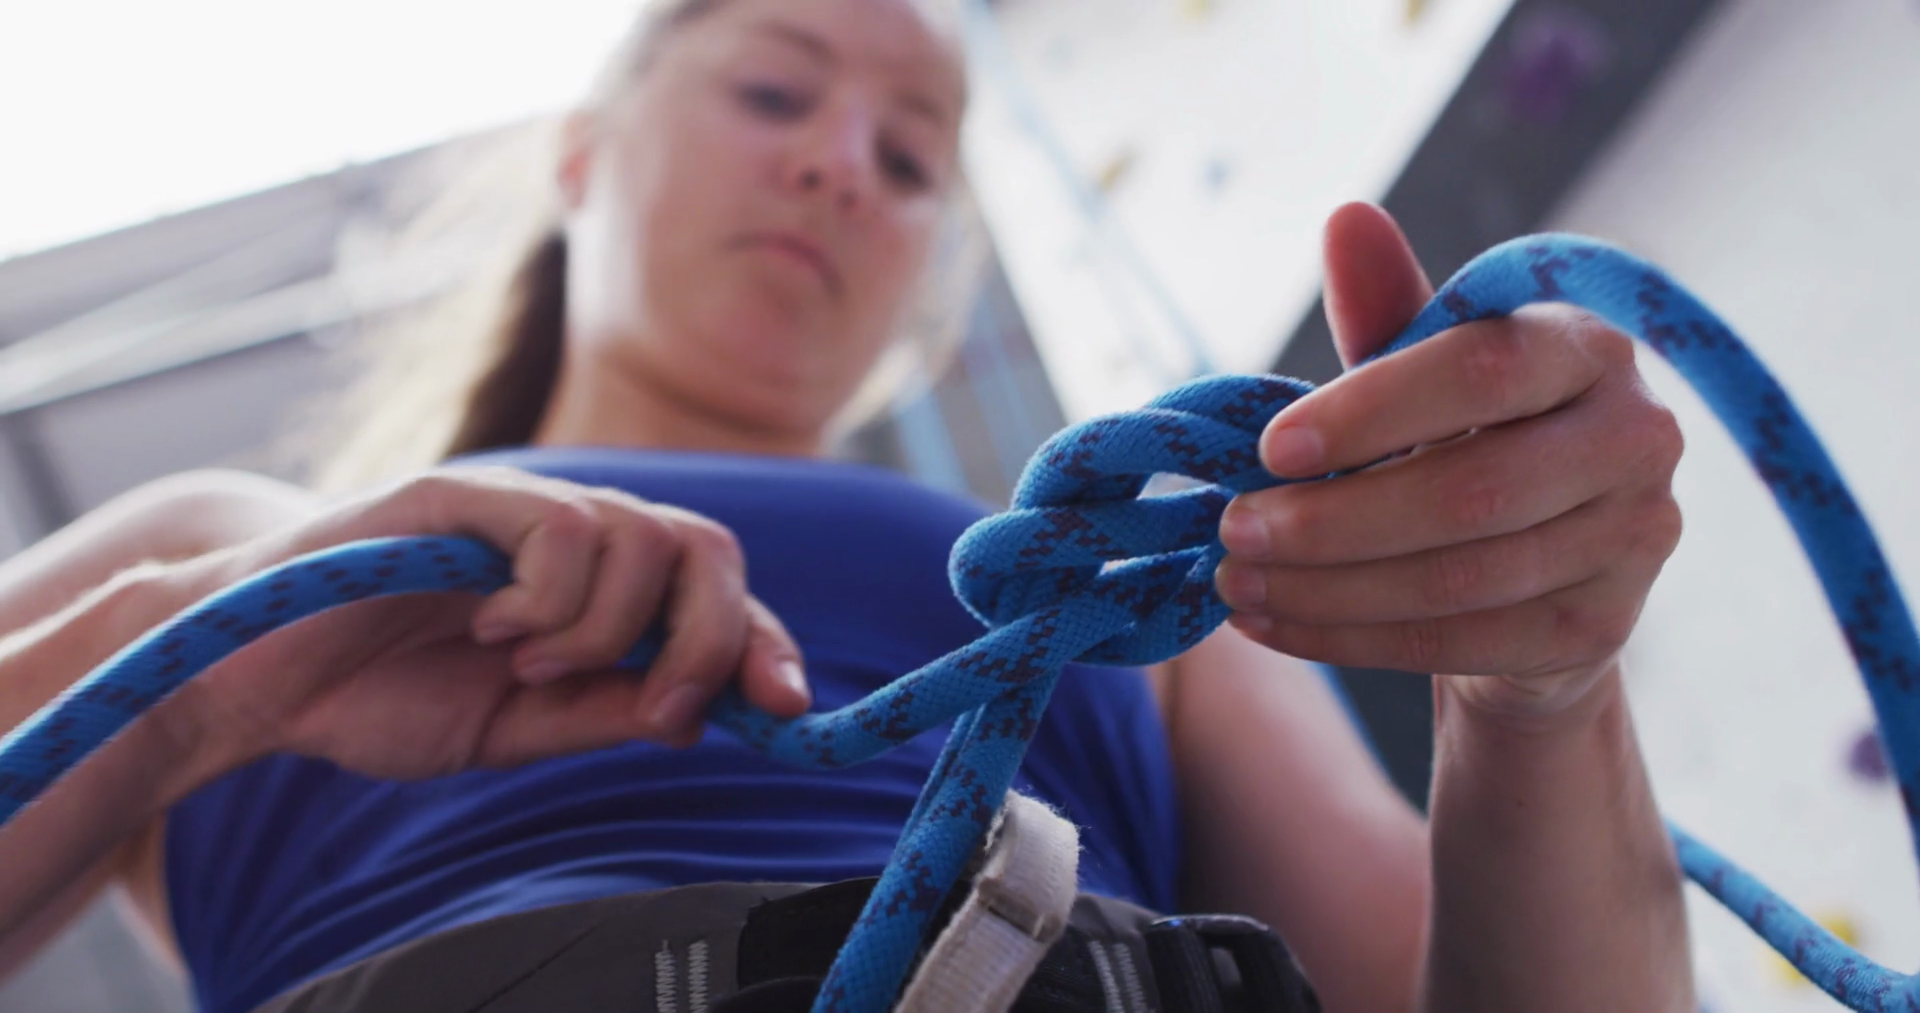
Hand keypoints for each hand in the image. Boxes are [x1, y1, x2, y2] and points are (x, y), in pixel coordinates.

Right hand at [163, 465, 809, 778]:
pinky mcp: (460, 492)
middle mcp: (573, 537)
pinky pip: (561, 525)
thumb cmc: (378, 694)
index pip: (714, 596)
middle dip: (712, 636)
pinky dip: (551, 598)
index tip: (790, 707)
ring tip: (524, 663)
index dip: (762, 645)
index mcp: (597, 593)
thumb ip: (603, 712)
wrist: (256, 679)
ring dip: (604, 628)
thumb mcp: (515, 729)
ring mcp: (519, 506)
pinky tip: (493, 628)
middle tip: (660, 704)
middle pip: (707, 548)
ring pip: (643, 537)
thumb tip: (700, 714)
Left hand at [1213, 204, 1683, 717]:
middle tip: (1232, 530)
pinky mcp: (1599, 629)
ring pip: (1460, 579)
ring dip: (1327, 589)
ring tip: (1236, 581)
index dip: (1370, 412)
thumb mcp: (1420, 371)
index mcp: (1589, 347)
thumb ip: (1386, 309)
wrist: (1537, 566)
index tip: (1268, 448)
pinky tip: (1274, 623)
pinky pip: (1459, 643)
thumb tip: (1347, 218)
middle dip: (1333, 520)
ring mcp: (1633, 541)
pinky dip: (1351, 638)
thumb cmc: (1466, 437)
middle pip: (1471, 491)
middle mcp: (1637, 437)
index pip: (1481, 370)